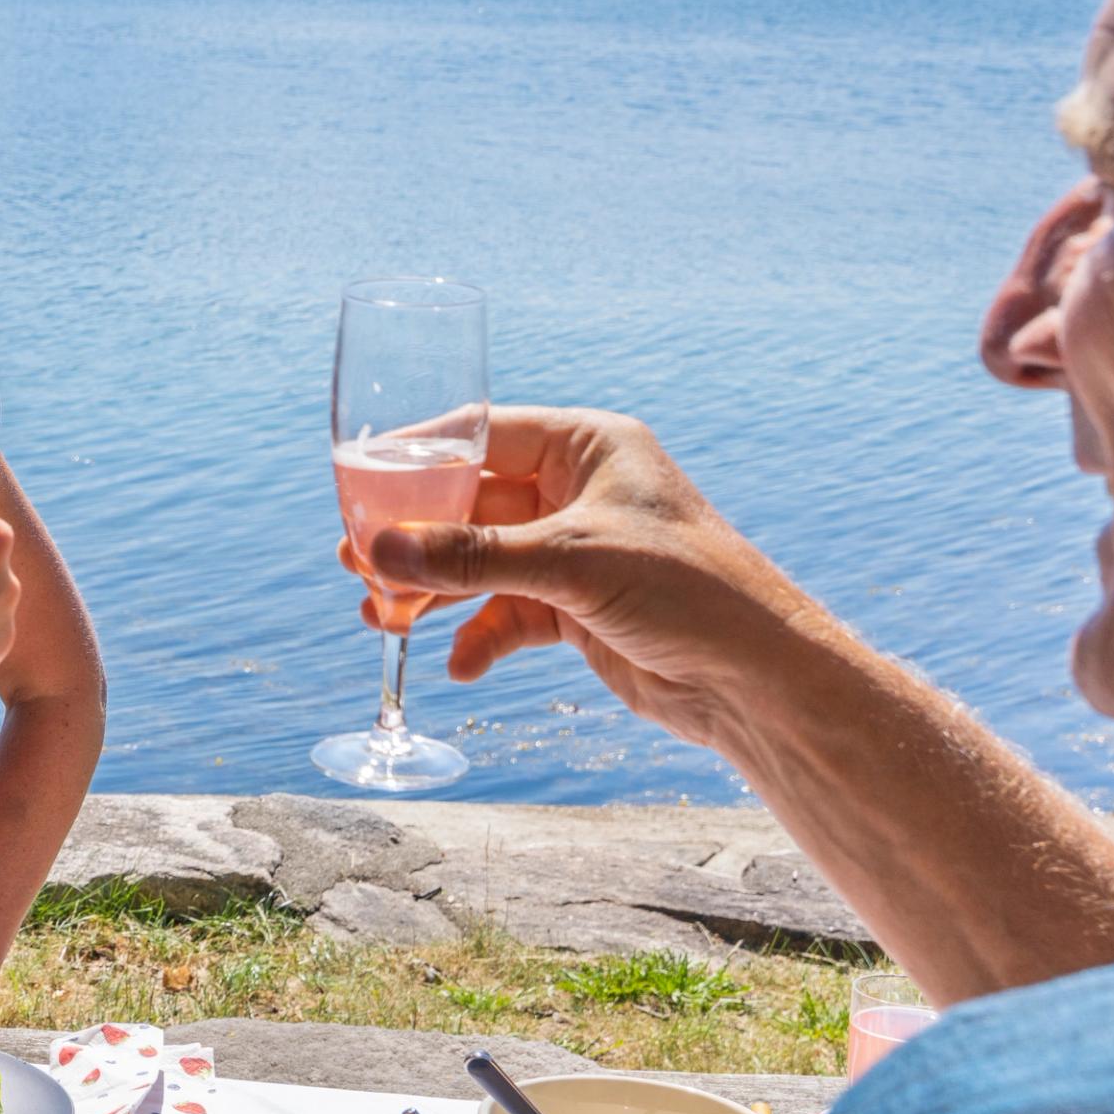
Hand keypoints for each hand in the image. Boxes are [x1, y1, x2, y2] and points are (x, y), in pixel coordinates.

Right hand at [345, 407, 827, 758]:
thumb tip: (378, 552)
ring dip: (435, 590)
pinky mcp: (578, 610)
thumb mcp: (570, 563)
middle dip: (414, 535)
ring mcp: (576, 553)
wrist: (758, 680)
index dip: (414, 457)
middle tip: (355, 558)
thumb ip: (471, 557)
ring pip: (481, 562)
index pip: (480, 434)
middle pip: (469, 502)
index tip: (354, 481)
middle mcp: (577, 491)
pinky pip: (508, 614)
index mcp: (586, 446)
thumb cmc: (688, 592)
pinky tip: (459, 664)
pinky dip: (480, 637)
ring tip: (382, 614)